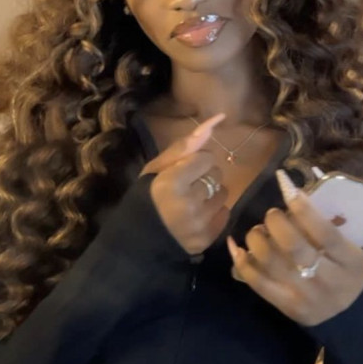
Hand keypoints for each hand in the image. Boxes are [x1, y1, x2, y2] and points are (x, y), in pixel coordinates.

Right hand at [139, 113, 229, 254]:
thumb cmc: (145, 197)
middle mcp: (189, 203)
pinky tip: (197, 216)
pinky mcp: (208, 239)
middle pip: (217, 174)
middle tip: (187, 186)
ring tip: (192, 201)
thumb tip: (213, 123)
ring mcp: (200, 223)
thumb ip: (183, 147)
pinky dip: (214, 212)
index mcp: (172, 182)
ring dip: (211, 194)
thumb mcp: (156, 168)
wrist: (137, 240)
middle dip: (204, 176)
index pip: (206, 157)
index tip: (182, 171)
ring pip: (223, 193)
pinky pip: (225, 213)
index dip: (195, 162)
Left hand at [227, 170, 362, 325]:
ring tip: (258, 232)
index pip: (324, 232)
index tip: (287, 189)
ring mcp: (308, 297)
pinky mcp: (288, 307)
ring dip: (256, 238)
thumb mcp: (349, 244)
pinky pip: (257, 282)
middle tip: (272, 214)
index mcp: (352, 262)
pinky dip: (242, 261)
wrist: (348, 312)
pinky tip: (236, 246)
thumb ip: (327, 220)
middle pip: (293, 246)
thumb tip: (292, 191)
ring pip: (271, 262)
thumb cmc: (343, 265)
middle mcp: (331, 282)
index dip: (302, 208)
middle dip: (275, 222)